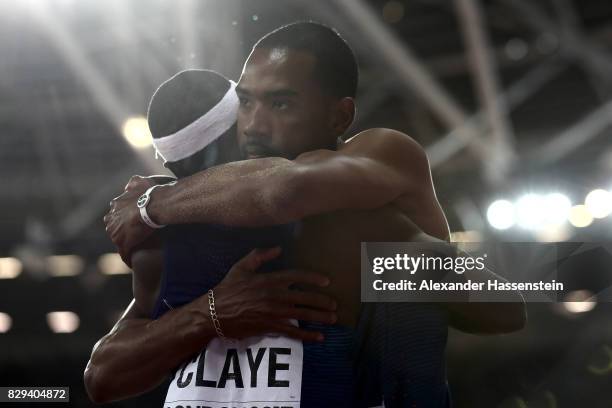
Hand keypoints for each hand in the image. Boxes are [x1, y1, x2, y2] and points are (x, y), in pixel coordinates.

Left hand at [104, 175, 156, 264]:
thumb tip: (129, 185)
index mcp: (115, 207)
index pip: (116, 215)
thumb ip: (132, 183)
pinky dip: (127, 259)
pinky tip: (131, 263)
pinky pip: (124, 254)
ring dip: (124, 245)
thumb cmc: (147, 193)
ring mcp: (116, 233)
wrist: (152, 206)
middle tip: (133, 235)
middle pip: (114, 228)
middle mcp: (111, 220)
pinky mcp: (123, 243)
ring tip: (133, 250)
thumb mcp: (138, 182)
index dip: (124, 218)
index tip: (131, 221)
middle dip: (121, 232)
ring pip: (118, 241)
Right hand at [204, 247, 337, 341]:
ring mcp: (274, 312)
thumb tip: (277, 248)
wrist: (213, 313)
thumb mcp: (241, 267)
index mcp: (270, 279)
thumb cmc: (227, 288)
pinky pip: (293, 332)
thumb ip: (259, 255)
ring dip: (320, 317)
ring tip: (333, 318)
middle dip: (322, 301)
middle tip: (334, 304)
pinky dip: (307, 335)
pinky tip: (319, 337)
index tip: (327, 281)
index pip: (297, 276)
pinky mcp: (270, 327)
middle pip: (305, 297)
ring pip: (302, 314)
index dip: (313, 278)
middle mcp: (275, 295)